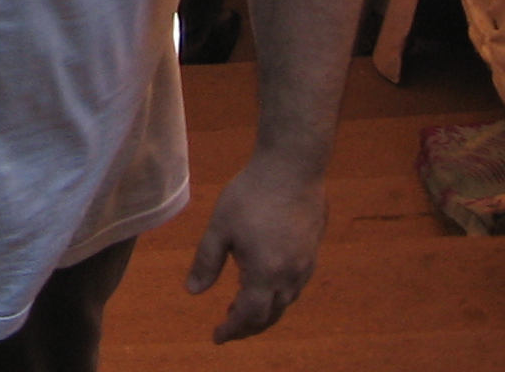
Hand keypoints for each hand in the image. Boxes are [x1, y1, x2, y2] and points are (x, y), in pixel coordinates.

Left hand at [185, 157, 326, 342]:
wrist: (293, 168)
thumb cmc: (251, 195)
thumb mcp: (220, 227)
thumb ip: (206, 262)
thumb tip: (192, 291)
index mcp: (265, 274)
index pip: (249, 316)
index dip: (232, 330)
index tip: (217, 336)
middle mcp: (290, 277)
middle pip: (270, 316)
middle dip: (247, 326)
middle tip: (227, 326)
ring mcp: (305, 266)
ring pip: (285, 302)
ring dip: (263, 311)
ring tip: (241, 305)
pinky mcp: (312, 252)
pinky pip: (294, 286)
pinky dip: (277, 295)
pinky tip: (265, 282)